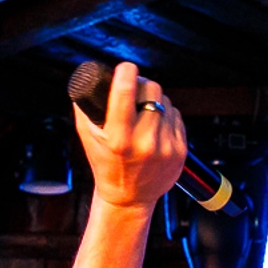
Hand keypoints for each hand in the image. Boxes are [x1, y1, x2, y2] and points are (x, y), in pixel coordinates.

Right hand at [70, 62, 188, 212]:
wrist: (129, 199)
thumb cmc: (106, 165)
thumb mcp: (88, 138)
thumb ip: (86, 107)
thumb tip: (91, 79)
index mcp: (120, 139)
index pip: (127, 91)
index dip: (127, 72)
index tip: (125, 69)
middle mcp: (145, 142)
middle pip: (152, 89)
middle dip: (142, 85)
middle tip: (135, 91)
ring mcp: (166, 147)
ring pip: (165, 101)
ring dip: (155, 101)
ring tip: (143, 114)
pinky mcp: (180, 150)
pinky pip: (176, 116)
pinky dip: (166, 116)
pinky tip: (155, 127)